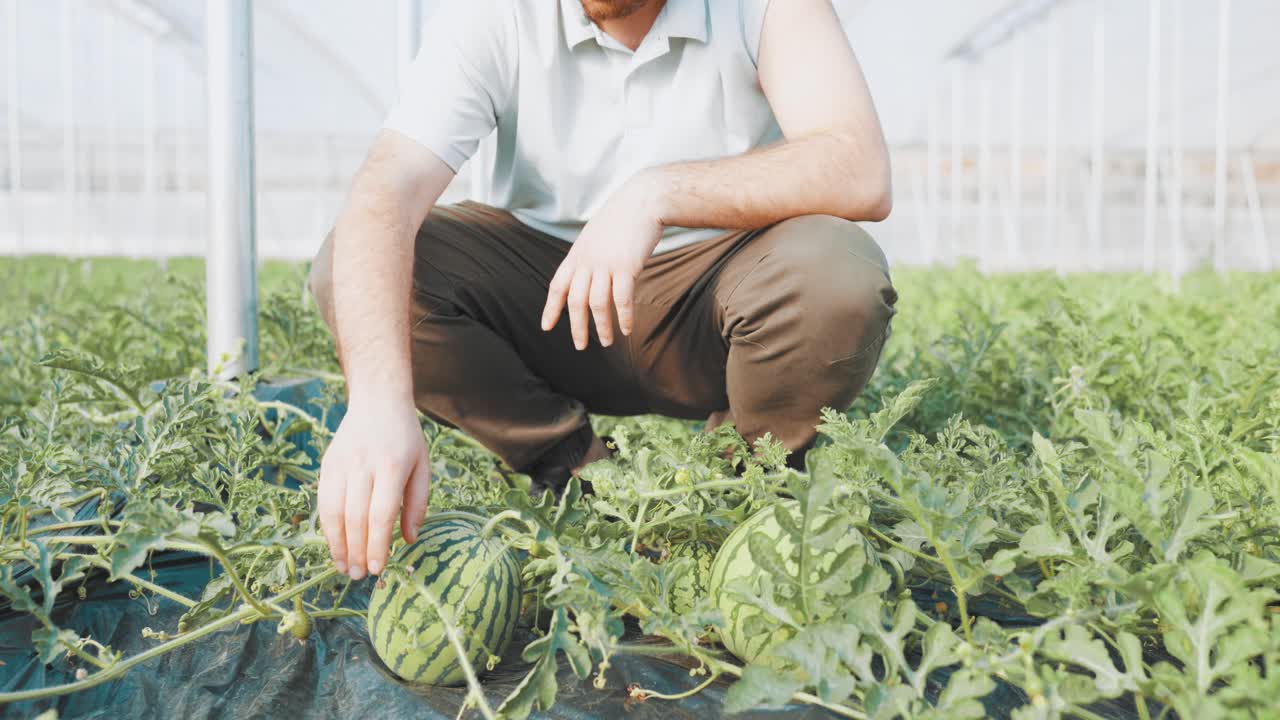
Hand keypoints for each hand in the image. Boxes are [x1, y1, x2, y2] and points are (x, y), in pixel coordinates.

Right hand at [317, 393, 431, 578]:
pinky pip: (323, 501)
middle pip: (356, 517)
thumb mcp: (422, 466)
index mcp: (393, 466)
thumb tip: (409, 540)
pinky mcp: (327, 464)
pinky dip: (327, 527)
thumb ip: (417, 504)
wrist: (377, 400)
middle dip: (357, 551)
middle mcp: (364, 465)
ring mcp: (342, 464)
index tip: (378, 568)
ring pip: (333, 511)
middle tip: (360, 576)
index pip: (381, 513)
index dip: (378, 544)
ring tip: (344, 567)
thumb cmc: (406, 438)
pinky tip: (334, 544)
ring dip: (337, 544)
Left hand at [541, 171, 667, 348]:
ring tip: (606, 342)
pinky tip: (627, 330)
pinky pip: (622, 299)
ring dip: (602, 327)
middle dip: (577, 327)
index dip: (551, 308)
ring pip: (598, 304)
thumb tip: (589, 278)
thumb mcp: (596, 236)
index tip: (547, 326)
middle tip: (580, 345)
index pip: (558, 286)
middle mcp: (587, 261)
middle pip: (576, 301)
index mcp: (577, 254)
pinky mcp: (626, 266)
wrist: (643, 199)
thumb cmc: (622, 218)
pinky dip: (624, 317)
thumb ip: (589, 257)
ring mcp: (606, 264)